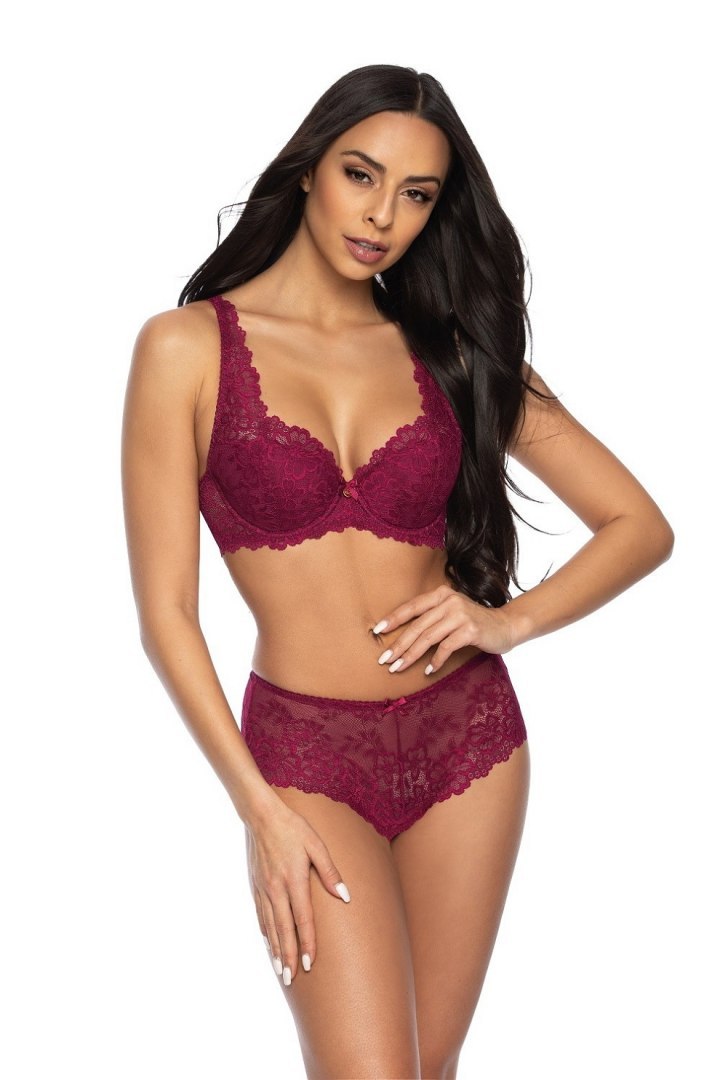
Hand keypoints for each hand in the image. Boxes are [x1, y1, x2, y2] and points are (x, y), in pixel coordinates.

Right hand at [245, 795, 350, 986]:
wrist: (261, 816)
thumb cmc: (292, 827)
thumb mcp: (316, 844)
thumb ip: (329, 871)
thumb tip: (345, 896)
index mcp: (294, 880)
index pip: (302, 919)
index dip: (307, 943)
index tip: (310, 964)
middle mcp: (276, 889)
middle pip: (284, 930)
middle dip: (289, 956)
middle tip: (292, 979)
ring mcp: (263, 888)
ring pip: (270, 926)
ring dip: (276, 950)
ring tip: (281, 970)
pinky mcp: (255, 885)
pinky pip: (261, 915)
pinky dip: (265, 932)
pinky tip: (269, 943)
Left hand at [373, 583, 516, 673]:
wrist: (505, 626)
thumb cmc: (473, 622)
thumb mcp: (451, 613)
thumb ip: (431, 617)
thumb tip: (401, 635)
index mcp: (441, 594)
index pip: (411, 607)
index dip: (393, 619)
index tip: (377, 632)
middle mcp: (449, 601)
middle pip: (417, 626)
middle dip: (398, 645)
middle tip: (384, 659)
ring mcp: (460, 615)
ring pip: (428, 638)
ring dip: (411, 655)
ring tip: (398, 668)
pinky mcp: (470, 630)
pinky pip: (446, 647)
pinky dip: (435, 661)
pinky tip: (428, 671)